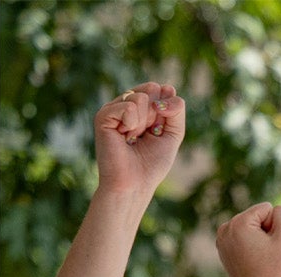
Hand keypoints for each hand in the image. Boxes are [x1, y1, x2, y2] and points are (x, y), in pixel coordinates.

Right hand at [95, 82, 184, 198]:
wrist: (134, 184)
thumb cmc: (151, 164)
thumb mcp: (174, 133)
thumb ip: (177, 108)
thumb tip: (166, 88)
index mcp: (142, 107)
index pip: (162, 89)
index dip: (166, 110)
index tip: (157, 131)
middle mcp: (127, 104)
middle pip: (152, 88)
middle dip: (155, 114)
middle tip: (144, 135)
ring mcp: (114, 109)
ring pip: (140, 97)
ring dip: (143, 122)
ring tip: (132, 139)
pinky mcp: (103, 116)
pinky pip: (127, 106)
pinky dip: (132, 124)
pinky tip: (123, 138)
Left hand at [216, 202, 280, 276]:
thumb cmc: (273, 269)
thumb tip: (272, 210)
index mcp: (238, 222)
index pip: (267, 209)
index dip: (274, 227)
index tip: (269, 246)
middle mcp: (226, 227)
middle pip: (257, 216)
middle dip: (264, 231)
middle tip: (264, 254)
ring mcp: (221, 237)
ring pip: (251, 226)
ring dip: (258, 238)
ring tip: (257, 257)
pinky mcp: (222, 246)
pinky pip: (243, 236)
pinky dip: (249, 244)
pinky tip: (250, 259)